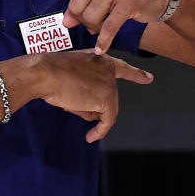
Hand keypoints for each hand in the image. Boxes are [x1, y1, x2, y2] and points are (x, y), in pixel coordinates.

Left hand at [26, 0, 168, 54]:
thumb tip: (66, 21)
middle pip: (76, 6)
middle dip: (80, 20)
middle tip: (89, 24)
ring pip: (90, 18)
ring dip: (93, 28)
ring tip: (100, 27)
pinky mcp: (128, 2)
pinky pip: (108, 27)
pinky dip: (103, 41)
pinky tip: (101, 48)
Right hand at [34, 49, 152, 141]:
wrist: (45, 73)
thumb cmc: (50, 71)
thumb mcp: (72, 72)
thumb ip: (86, 85)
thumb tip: (91, 112)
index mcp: (101, 59)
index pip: (122, 68)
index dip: (136, 74)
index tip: (148, 78)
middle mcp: (109, 69)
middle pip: (108, 97)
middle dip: (91, 105)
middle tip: (72, 101)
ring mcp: (110, 84)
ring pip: (105, 109)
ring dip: (87, 112)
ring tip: (69, 103)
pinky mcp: (107, 99)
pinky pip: (107, 121)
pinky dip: (99, 131)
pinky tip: (91, 137)